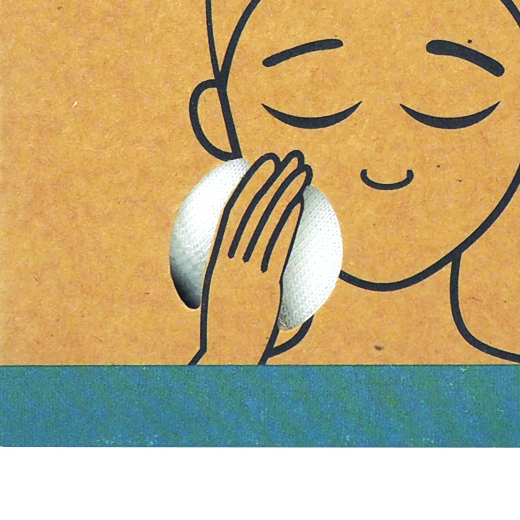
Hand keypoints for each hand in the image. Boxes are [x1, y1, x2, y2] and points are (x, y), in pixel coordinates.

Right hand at [192, 151, 309, 364]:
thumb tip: (259, 259)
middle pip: (253, 210)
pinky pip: (277, 248)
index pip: (234, 213)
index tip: (265, 162)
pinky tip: (301, 203)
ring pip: (266, 223)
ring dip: (285, 191)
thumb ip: (243, 276)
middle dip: (272, 178)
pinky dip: (288, 223)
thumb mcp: (231, 301)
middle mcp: (231, 261)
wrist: (227, 365)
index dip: (250, 184)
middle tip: (289, 155)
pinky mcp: (263, 287)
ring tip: (302, 170)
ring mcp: (247, 272)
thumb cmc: (230, 337)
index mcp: (218, 262)